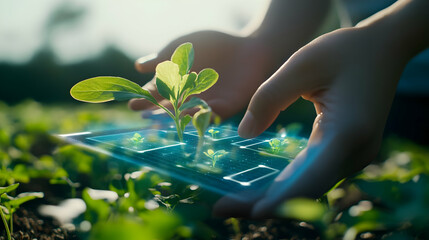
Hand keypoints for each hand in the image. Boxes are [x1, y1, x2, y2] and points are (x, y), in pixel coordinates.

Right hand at [128, 31, 276, 118]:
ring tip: (165, 115)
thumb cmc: (213, 45)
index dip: (145, 97)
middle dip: (156, 109)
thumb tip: (138, 67)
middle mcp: (188, 97)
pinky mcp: (226, 106)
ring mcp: (206, 102)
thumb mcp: (184, 47)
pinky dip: (203, 113)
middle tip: (143, 113)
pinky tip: (193, 111)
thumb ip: (163, 56)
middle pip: (170, 105)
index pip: (157, 92)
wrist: (246, 47)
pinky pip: (212, 112)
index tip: (132, 102)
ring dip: (177, 114)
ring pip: (188, 111)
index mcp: (176, 83)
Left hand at [214, 26, 407, 217]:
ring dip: (272, 197)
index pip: (311, 177)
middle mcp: (354, 153)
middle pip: (305, 190)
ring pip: (308, 187)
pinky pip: (312, 175)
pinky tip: (260, 188)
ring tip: (233, 202)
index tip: (251, 212)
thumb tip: (244, 133)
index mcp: (347, 132)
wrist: (383, 49)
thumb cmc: (345, 51)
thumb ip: (269, 97)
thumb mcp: (302, 64)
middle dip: (263, 203)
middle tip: (221, 208)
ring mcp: (353, 156)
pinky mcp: (345, 153)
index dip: (280, 199)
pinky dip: (285, 185)